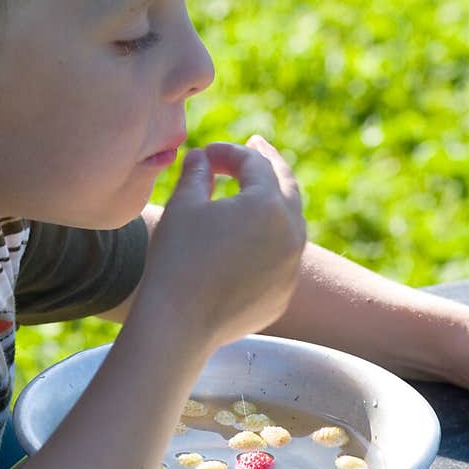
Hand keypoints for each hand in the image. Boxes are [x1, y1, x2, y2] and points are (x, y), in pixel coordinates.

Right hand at [135, 135, 305, 352]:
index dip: (229, 151)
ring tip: (257, 192)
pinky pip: (282, 258)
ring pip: (290, 223)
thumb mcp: (183, 205)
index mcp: (268, 203)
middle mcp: (291, 232)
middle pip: (286, 185)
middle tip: (256, 146)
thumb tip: (201, 157)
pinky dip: (270, 241)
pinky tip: (252, 239)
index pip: (254, 162)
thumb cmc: (177, 258)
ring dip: (274, 201)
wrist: (179, 323)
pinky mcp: (283, 294)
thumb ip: (197, 172)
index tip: (206, 153)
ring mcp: (291, 267)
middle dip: (268, 163)